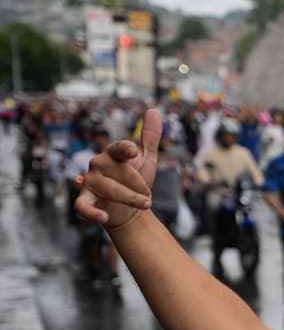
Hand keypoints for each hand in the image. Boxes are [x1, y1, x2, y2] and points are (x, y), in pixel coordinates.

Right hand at [76, 108, 160, 226]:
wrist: (130, 210)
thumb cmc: (136, 182)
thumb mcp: (146, 159)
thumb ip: (149, 137)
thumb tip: (155, 110)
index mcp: (112, 154)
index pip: (117, 148)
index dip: (125, 149)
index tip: (133, 150)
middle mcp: (98, 166)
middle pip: (117, 171)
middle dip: (138, 184)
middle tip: (150, 196)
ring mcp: (90, 183)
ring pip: (108, 189)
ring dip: (130, 198)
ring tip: (147, 204)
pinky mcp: (86, 201)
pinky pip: (82, 206)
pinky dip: (92, 213)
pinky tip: (104, 218)